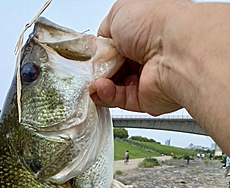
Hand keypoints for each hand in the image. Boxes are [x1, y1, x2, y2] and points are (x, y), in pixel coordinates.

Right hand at [92, 0, 188, 115]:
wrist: (175, 51)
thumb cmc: (155, 24)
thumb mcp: (118, 14)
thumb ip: (104, 30)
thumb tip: (97, 46)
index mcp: (141, 33)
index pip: (113, 47)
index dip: (98, 53)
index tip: (86, 58)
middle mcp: (145, 56)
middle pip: (112, 69)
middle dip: (97, 70)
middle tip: (88, 69)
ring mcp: (146, 78)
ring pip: (113, 87)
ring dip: (100, 84)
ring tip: (94, 79)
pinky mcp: (145, 99)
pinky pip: (119, 100)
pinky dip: (107, 94)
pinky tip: (101, 88)